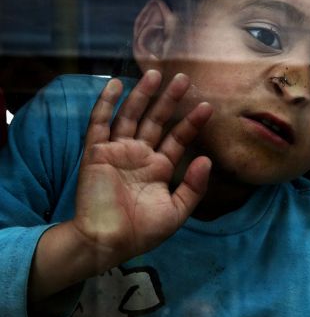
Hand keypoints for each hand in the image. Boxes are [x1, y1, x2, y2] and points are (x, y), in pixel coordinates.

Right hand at [72, 70, 212, 267]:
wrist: (106, 243)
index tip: (208, 106)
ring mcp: (118, 151)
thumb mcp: (176, 212)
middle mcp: (140, 155)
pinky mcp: (96, 152)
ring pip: (132, 116)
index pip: (178, 138)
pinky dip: (106, 103)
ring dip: (143, 95)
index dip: (192, 122)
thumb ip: (193, 186)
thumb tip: (207, 159)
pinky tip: (116, 84)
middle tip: (184, 78)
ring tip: (156, 73)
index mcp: (159, 168)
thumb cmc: (142, 232)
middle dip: (170, 100)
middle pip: (157, 120)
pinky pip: (100, 123)